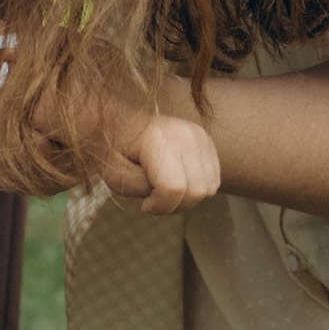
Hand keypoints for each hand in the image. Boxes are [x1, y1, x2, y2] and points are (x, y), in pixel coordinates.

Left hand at [102, 103, 222, 217]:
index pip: (173, 188)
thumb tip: (167, 195)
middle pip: (195, 192)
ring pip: (208, 189)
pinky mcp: (208, 142)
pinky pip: (213, 181)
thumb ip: (140, 189)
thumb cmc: (115, 151)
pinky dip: (196, 188)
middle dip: (173, 205)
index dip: (159, 206)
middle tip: (154, 199)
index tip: (144, 204)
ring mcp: (200, 136)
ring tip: (164, 188)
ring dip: (186, 198)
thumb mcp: (116, 177)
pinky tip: (177, 180)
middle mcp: (185, 134)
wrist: (120, 123)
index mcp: (158, 139)